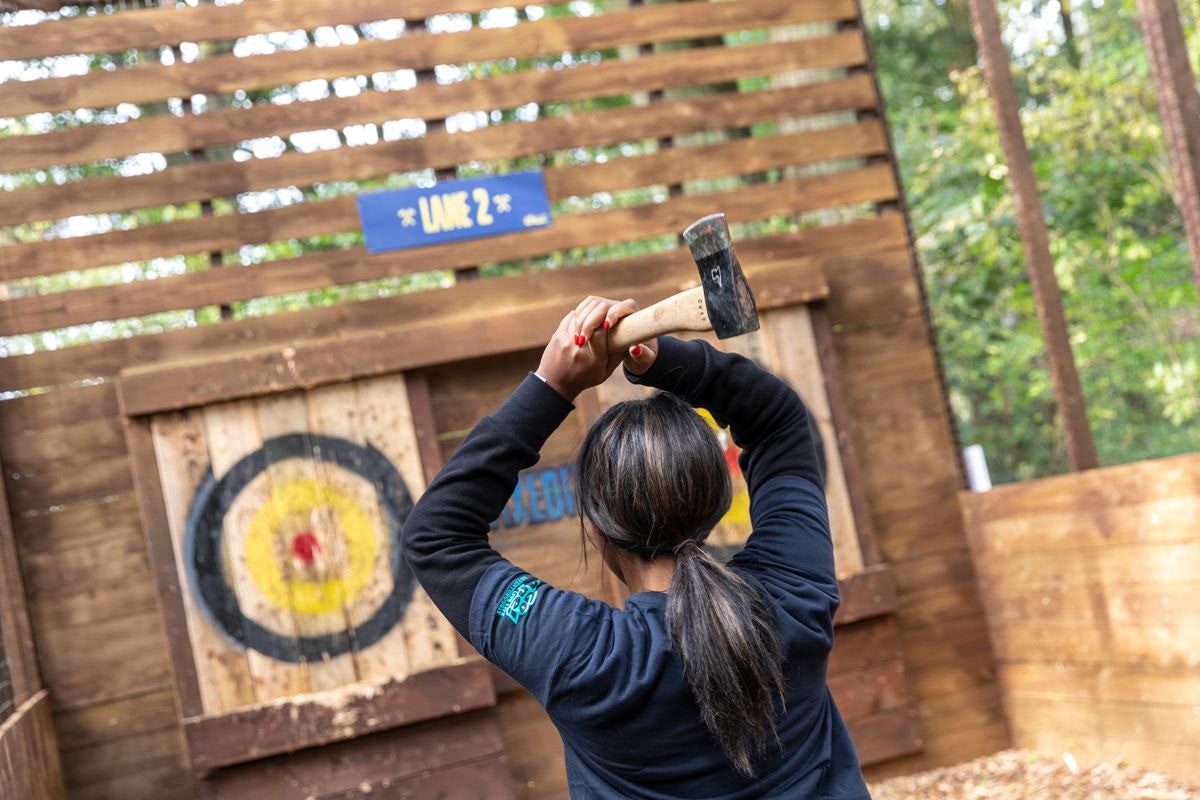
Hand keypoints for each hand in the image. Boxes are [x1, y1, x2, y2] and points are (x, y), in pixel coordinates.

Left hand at [536, 297, 654, 399]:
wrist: (556, 383)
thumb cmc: (585, 378)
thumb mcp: (606, 371)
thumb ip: (618, 354)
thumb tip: (629, 336)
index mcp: (594, 358)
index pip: (602, 329)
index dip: (608, 321)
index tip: (611, 322)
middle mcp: (579, 347)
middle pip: (591, 317)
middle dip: (600, 312)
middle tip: (605, 315)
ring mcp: (565, 340)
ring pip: (581, 314)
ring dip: (590, 312)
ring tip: (596, 316)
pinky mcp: (557, 335)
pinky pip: (571, 316)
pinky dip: (580, 314)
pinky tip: (584, 317)